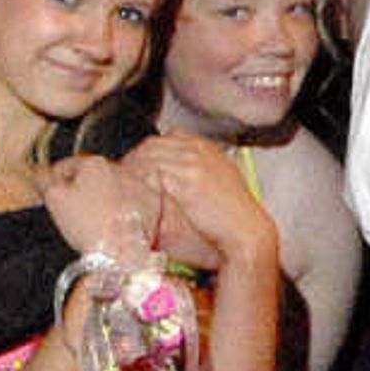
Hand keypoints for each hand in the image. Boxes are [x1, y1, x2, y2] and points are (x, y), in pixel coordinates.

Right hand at [43, 154, 155, 262]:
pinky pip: (139, 196)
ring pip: (115, 185)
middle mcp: (119, 168)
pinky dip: (131, 202)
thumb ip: (44, 179)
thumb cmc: (87, 226)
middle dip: (83, 189)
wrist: (121, 253)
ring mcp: (140, 184)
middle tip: (76, 211)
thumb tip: (40, 170)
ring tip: (99, 218)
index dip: (55, 181)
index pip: (67, 167)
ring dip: (106, 195)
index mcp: (93, 163)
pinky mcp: (154, 202)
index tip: (53, 193)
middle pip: (93, 175)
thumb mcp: (54, 199)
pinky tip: (123, 213)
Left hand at [132, 133, 278, 274]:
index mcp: (210, 150)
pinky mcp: (187, 180)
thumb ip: (203, 175)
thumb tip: (178, 181)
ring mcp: (193, 163)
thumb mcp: (223, 187)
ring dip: (132, 168)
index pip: (171, 136)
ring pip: (149, 155)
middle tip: (124, 174)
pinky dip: (138, 179)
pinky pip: (151, 171)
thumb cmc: (234, 219)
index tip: (141, 164)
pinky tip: (131, 191)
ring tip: (122, 183)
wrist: (247, 233)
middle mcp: (201, 151)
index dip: (152, 149)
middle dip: (136, 157)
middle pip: (155, 143)